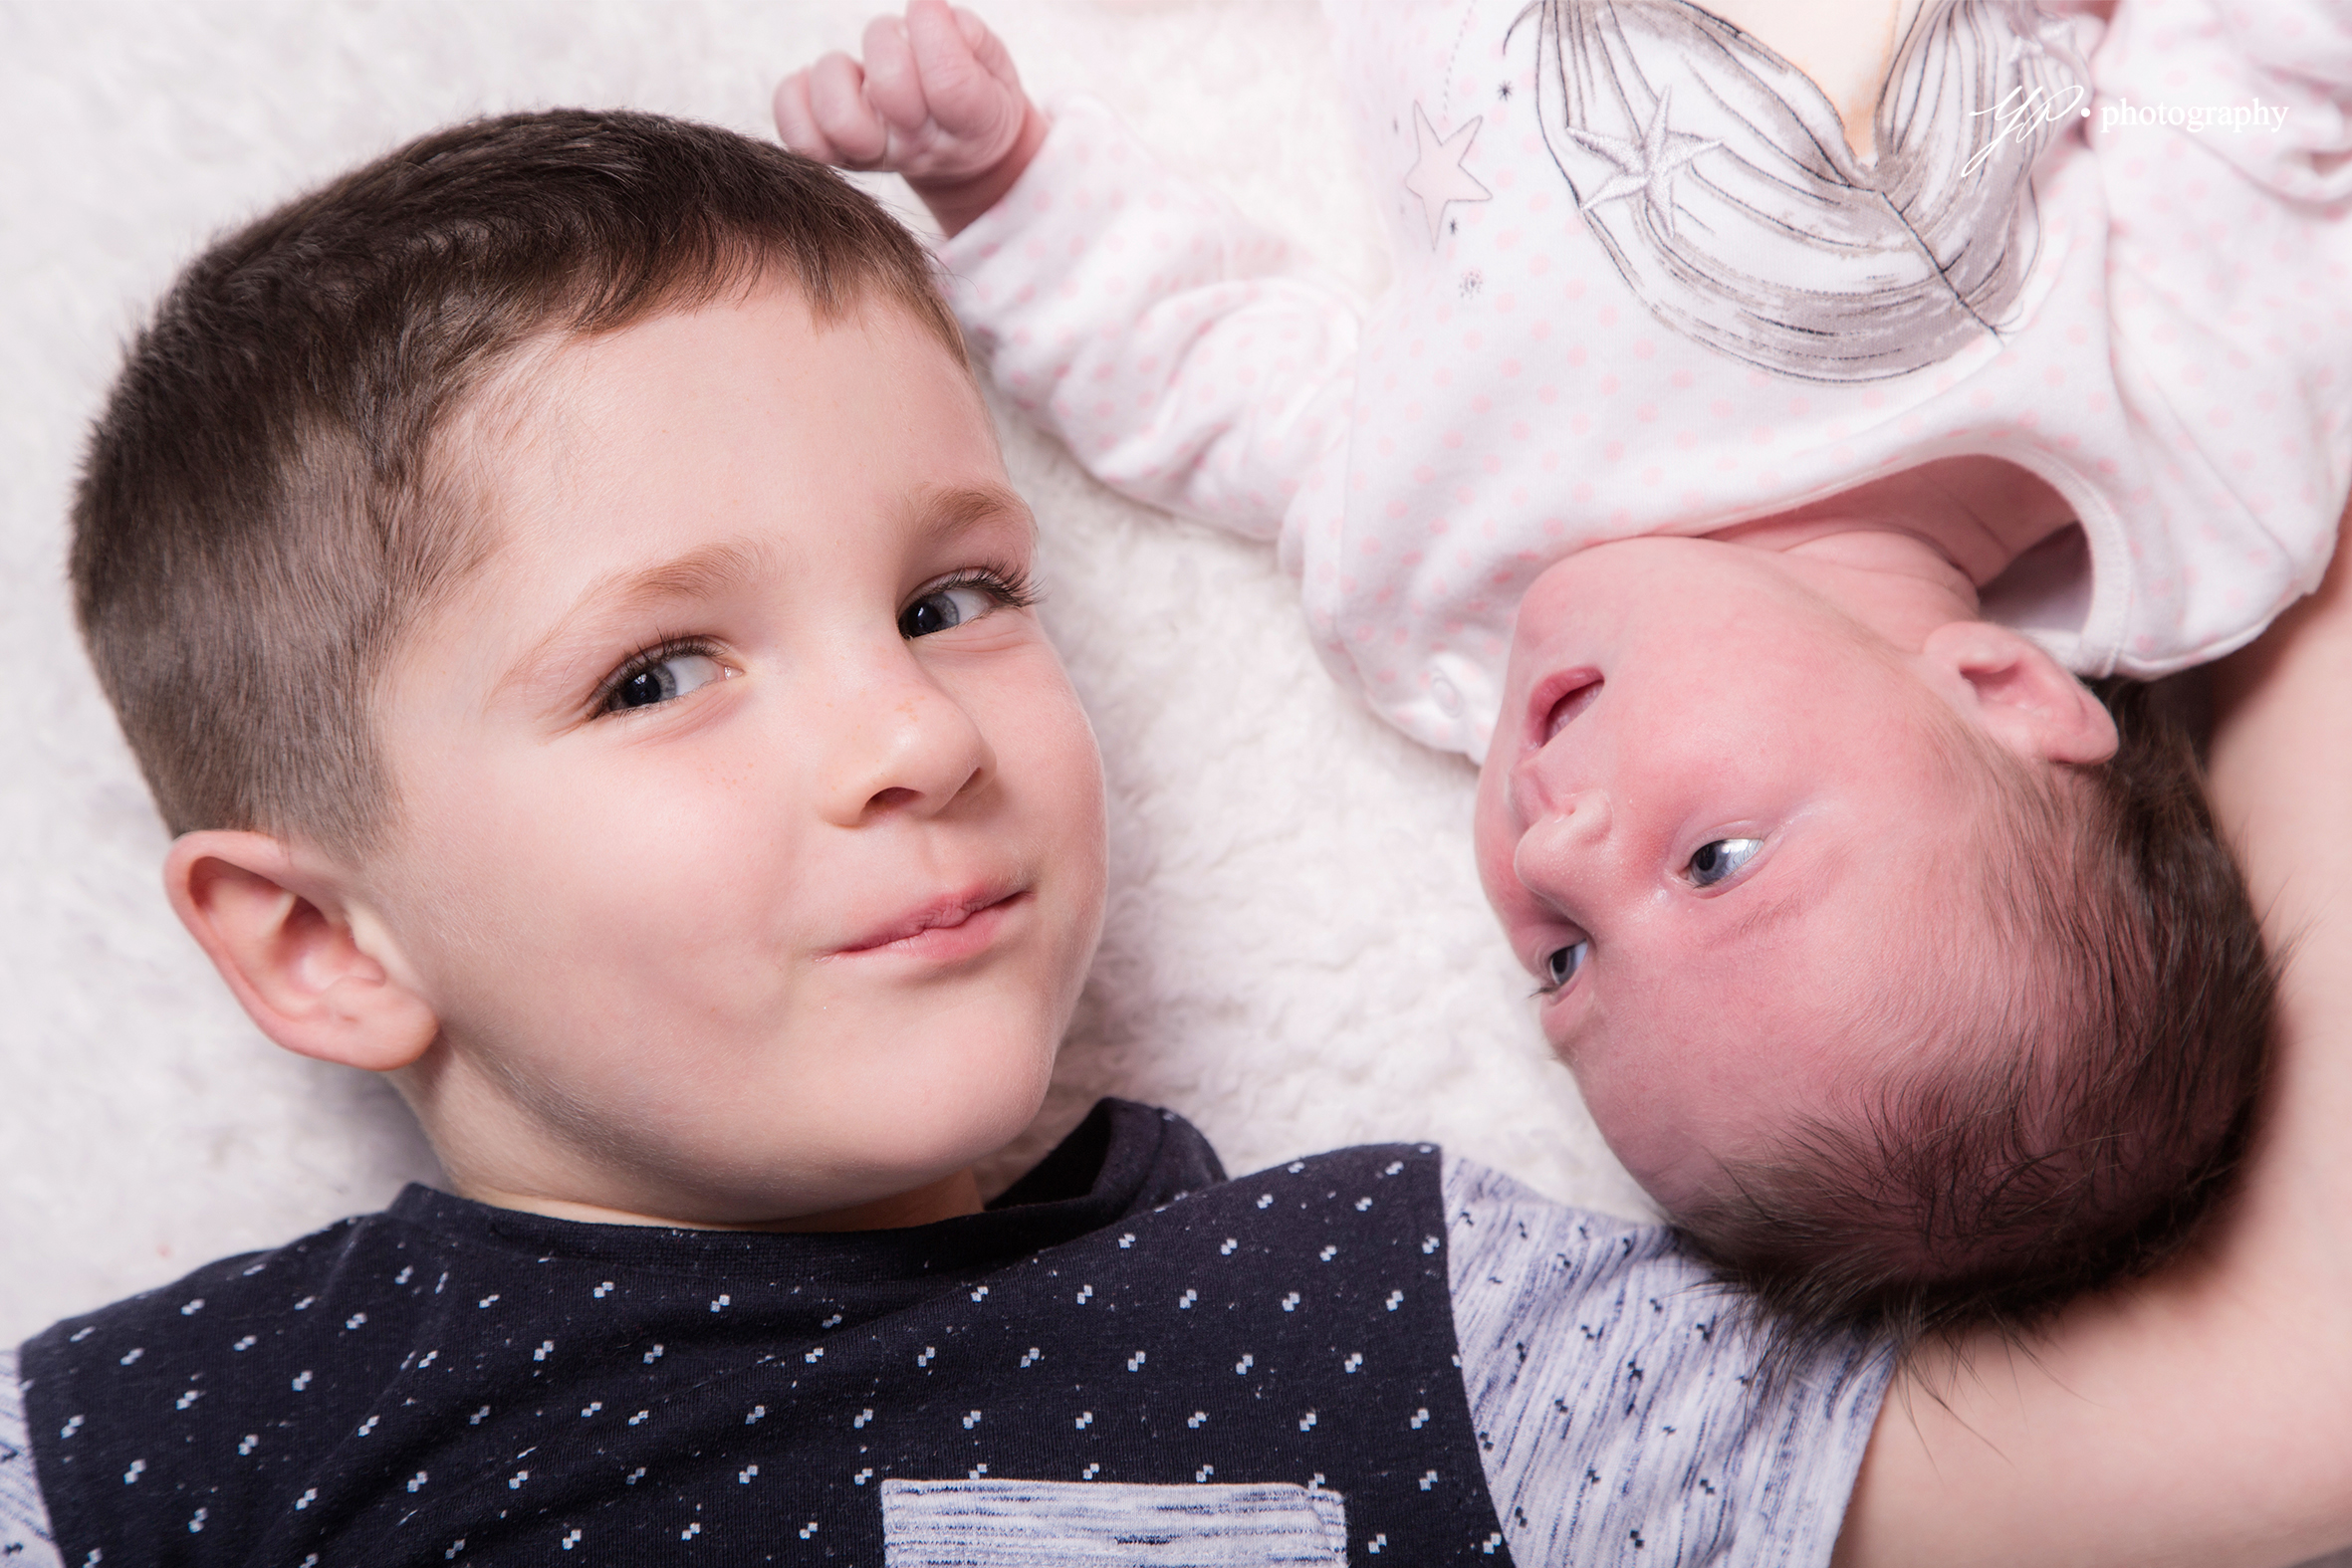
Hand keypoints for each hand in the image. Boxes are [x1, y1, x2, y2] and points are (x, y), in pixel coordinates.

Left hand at [775, 0, 1046, 235]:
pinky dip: (797, 99)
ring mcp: (873, 156)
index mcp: (969, 122)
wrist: (960, 159)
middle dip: (890, 42)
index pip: (948, 82)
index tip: (928, 10)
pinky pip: (799, 135)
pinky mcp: (836, 157)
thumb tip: (926, 13)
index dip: (933, 31)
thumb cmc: (975, 98)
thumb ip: (968, 36)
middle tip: (900, 43)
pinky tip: (827, 84)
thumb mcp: (995, 67)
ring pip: (837, 118)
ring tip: (861, 70)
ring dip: (840, 72)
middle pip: (891, 90)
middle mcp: (918, 145)